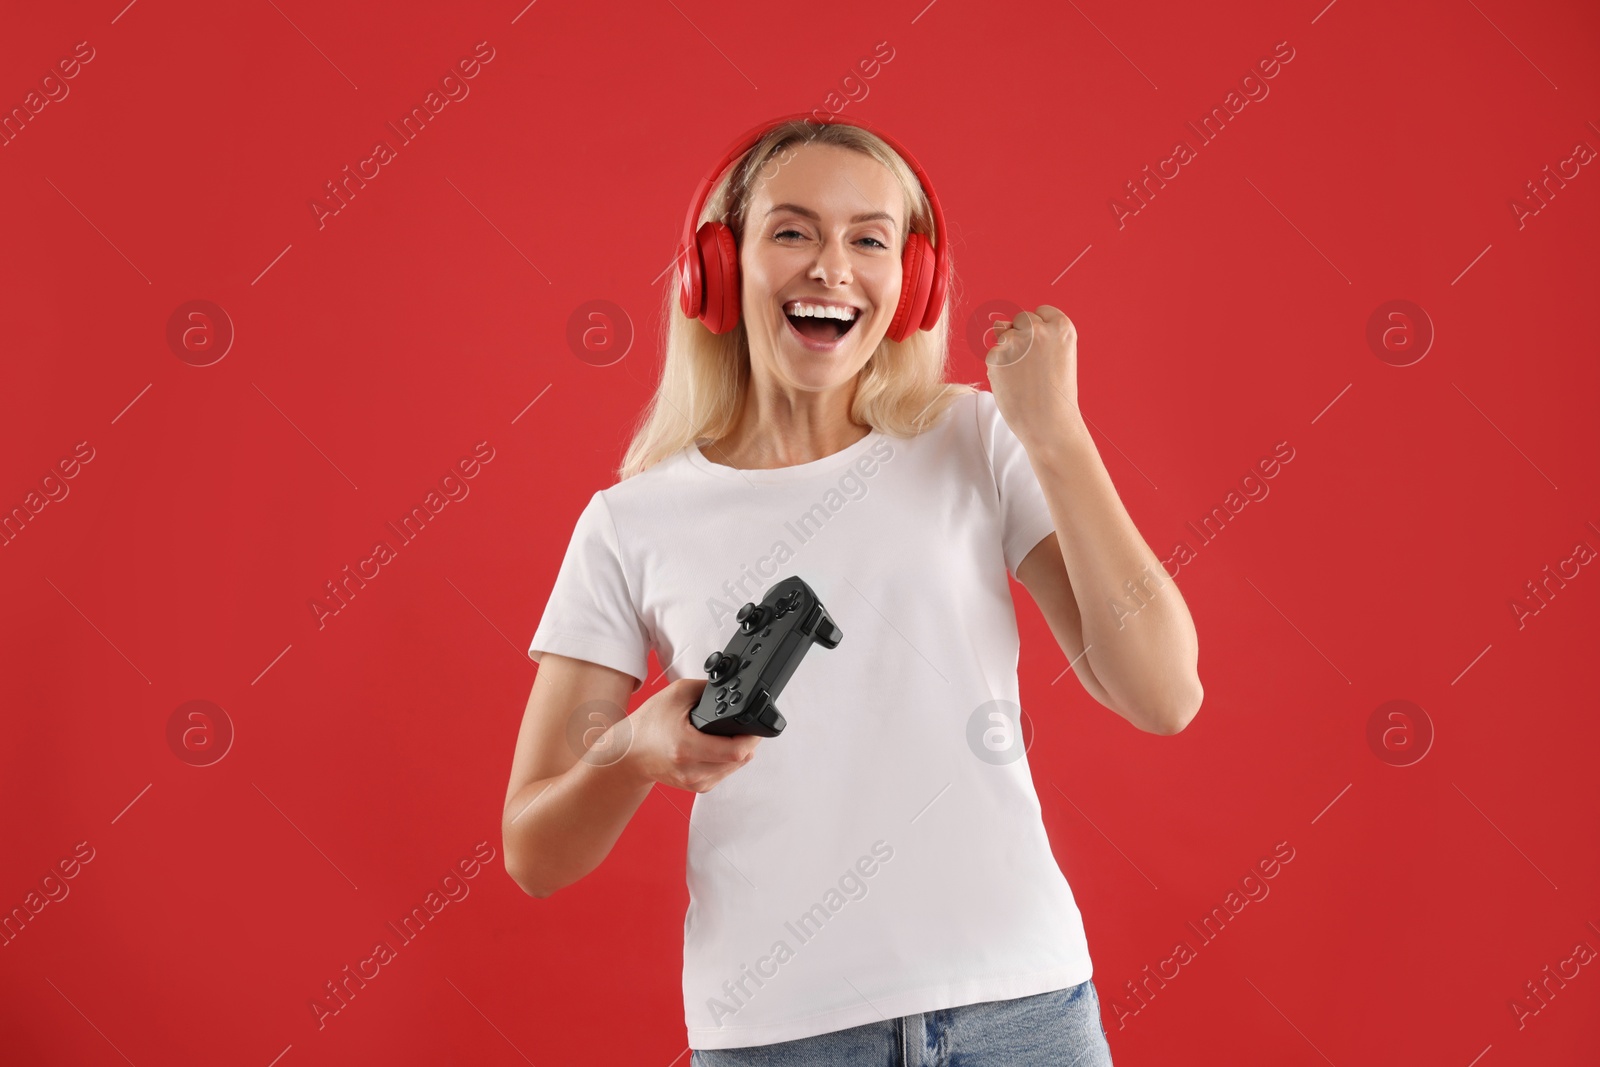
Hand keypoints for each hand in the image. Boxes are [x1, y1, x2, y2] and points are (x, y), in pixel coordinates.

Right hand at [610, 677, 762, 792]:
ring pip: (736, 768)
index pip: (736, 751)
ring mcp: (695, 783)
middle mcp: (692, 771)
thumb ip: (708, 689)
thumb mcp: (677, 694)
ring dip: (740, 751)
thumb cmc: (649, 724)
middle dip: (749, 741)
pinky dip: (728, 760)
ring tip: (729, 734)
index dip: (752, 737)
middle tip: (744, 724)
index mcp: (686, 748)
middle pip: (741, 760)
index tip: (754, 723)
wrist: (629, 753)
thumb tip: (734, 689)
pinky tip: (719, 747)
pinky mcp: (697, 788)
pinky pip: (725, 774)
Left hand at [983, 304, 1082, 448]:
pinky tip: (1011, 384)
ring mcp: (1015, 341)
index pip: (1042, 312)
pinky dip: (998, 367)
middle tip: (1032, 367)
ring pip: (1004, 335)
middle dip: (1022, 337)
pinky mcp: (995, 356)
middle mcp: (1039, 329)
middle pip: (1021, 319)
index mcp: (1062, 327)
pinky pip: (993, 354)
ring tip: (1024, 377)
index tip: (1044, 351)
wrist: (1048, 423)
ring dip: (1008, 351)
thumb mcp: (1057, 356)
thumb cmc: (1054, 394)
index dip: (1040, 331)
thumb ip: (1036, 336)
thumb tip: (998, 323)